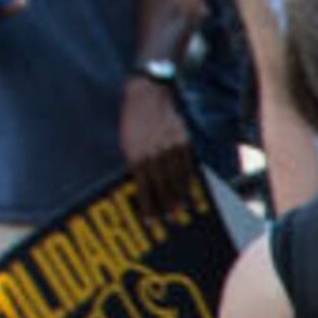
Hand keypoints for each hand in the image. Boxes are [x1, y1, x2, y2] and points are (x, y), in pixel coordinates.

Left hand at [119, 74, 194, 228]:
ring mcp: (170, 148)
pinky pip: (187, 165)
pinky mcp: (183, 141)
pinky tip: (190, 189)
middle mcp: (154, 153)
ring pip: (177, 178)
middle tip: (170, 218)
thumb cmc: (134, 122)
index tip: (150, 221)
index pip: (143, 187)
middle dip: (166, 204)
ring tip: (182, 209)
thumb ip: (136, 163)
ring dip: (179, 195)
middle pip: (162, 186)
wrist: (147, 95)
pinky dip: (189, 179)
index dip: (147, 205)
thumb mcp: (128, 143)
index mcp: (137, 155)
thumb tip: (143, 186)